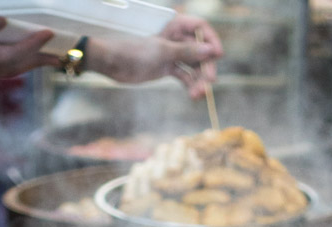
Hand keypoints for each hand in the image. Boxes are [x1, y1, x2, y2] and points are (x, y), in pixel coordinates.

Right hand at [0, 3, 58, 76]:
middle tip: (58, 57)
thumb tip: (1, 23)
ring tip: (40, 56)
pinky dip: (4, 58)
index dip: (31, 46)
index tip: (49, 34)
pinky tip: (9, 51)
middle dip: (35, 62)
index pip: (8, 56)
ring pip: (0, 68)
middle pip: (10, 68)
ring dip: (22, 62)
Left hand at [86, 14, 221, 98]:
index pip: (201, 28)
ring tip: (198, 95)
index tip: (218, 55)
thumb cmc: (134, 51)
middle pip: (200, 51)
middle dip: (205, 67)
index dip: (211, 41)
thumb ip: (187, 52)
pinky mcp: (168, 68)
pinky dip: (189, 85)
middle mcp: (177, 38)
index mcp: (175, 25)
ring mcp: (173, 54)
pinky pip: (184, 76)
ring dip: (198, 80)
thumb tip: (210, 51)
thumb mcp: (162, 51)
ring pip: (193, 66)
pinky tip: (193, 95)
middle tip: (208, 83)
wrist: (113, 64)